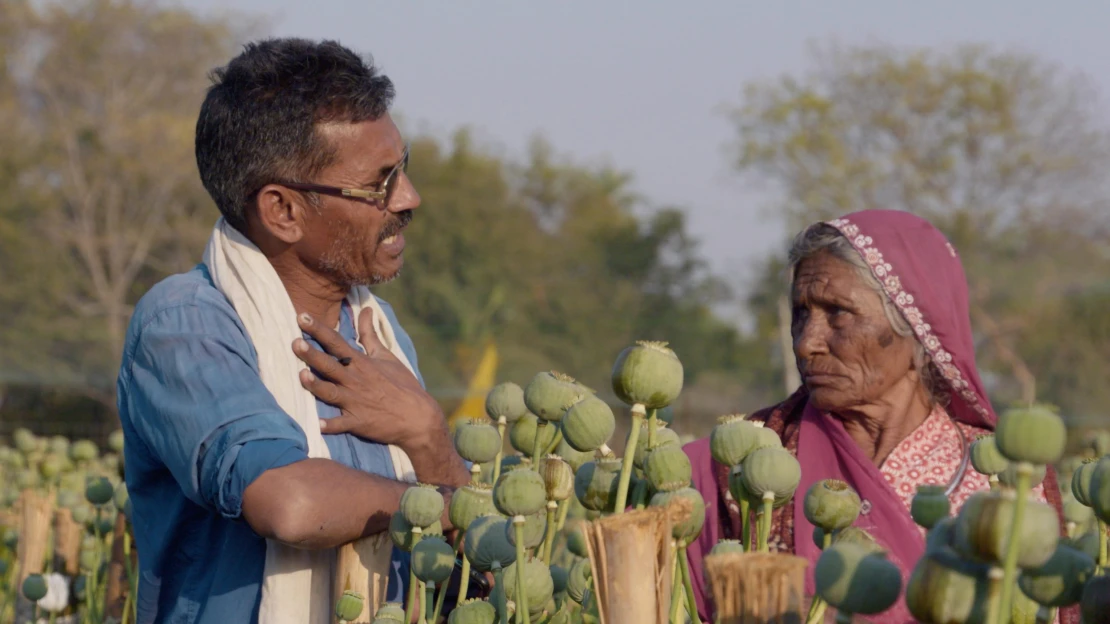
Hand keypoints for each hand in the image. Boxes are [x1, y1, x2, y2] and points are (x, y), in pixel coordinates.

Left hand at [293, 308, 439, 449]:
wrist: (418, 417)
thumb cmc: (402, 384)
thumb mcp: (386, 356)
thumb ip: (370, 333)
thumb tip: (366, 309)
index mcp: (361, 363)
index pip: (336, 342)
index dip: (318, 329)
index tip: (301, 316)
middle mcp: (356, 380)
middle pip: (329, 365)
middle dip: (312, 354)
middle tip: (294, 343)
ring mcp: (356, 402)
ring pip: (331, 392)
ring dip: (316, 385)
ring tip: (301, 376)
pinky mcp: (359, 422)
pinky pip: (342, 424)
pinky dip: (331, 425)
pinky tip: (318, 425)